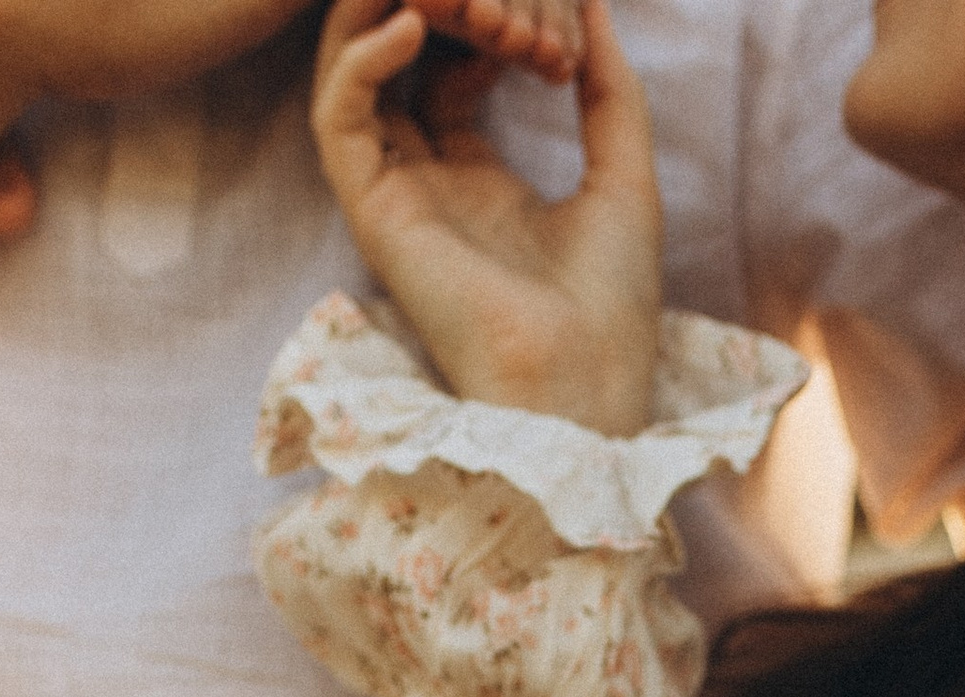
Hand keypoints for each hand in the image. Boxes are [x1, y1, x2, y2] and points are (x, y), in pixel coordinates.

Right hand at [311, 0, 659, 433]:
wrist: (584, 390)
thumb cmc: (610, 308)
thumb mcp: (625, 173)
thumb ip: (609, 88)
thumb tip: (594, 4)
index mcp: (481, 180)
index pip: (453, 65)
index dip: (486, 14)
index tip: (536, 7)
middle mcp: (429, 184)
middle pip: (400, 59)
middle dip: (438, 3)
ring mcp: (396, 197)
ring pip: (354, 72)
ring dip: (387, 11)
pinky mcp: (373, 212)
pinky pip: (339, 116)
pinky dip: (361, 57)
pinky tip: (411, 24)